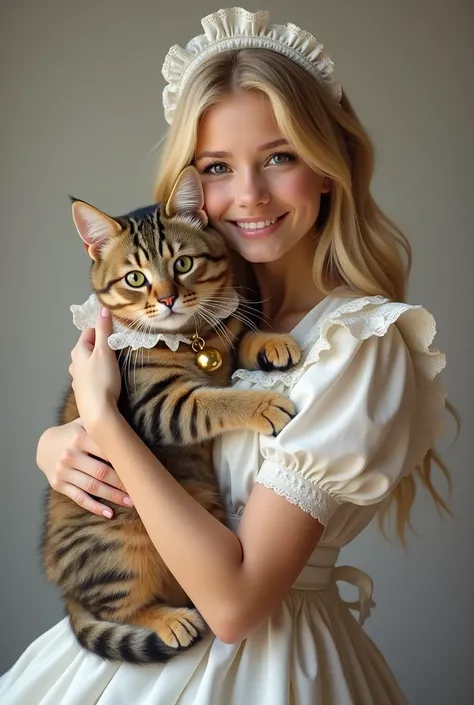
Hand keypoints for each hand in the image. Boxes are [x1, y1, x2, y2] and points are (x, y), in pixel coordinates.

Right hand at [37, 419, 132, 516]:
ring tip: (131, 503)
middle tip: (140, 490)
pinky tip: (109, 513)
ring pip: (92, 487)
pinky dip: (95, 507)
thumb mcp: (84, 424)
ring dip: (113, 496)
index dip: (123, 461)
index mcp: (79, 437)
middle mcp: (70, 455)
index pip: (106, 451)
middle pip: (101, 472)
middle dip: (122, 483)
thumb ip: (102, 423)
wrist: (44, 445)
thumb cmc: (73, 433)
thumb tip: (130, 423)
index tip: (140, 469)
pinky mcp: (58, 485)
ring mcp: (63, 471)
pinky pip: (79, 498)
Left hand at [69, 307, 120, 436]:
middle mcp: (74, 364)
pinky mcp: (85, 392)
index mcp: (78, 351)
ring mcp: (78, 379)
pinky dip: (100, 374)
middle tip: (118, 348)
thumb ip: (104, 330)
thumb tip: (102, 309)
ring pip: (90, 362)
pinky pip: (92, 376)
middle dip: (102, 345)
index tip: (117, 332)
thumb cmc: (102, 380)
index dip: (102, 329)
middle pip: (89, 347)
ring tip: (115, 364)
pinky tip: (108, 380)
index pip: (89, 331)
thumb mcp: (105, 352)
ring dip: (101, 360)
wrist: (98, 413)